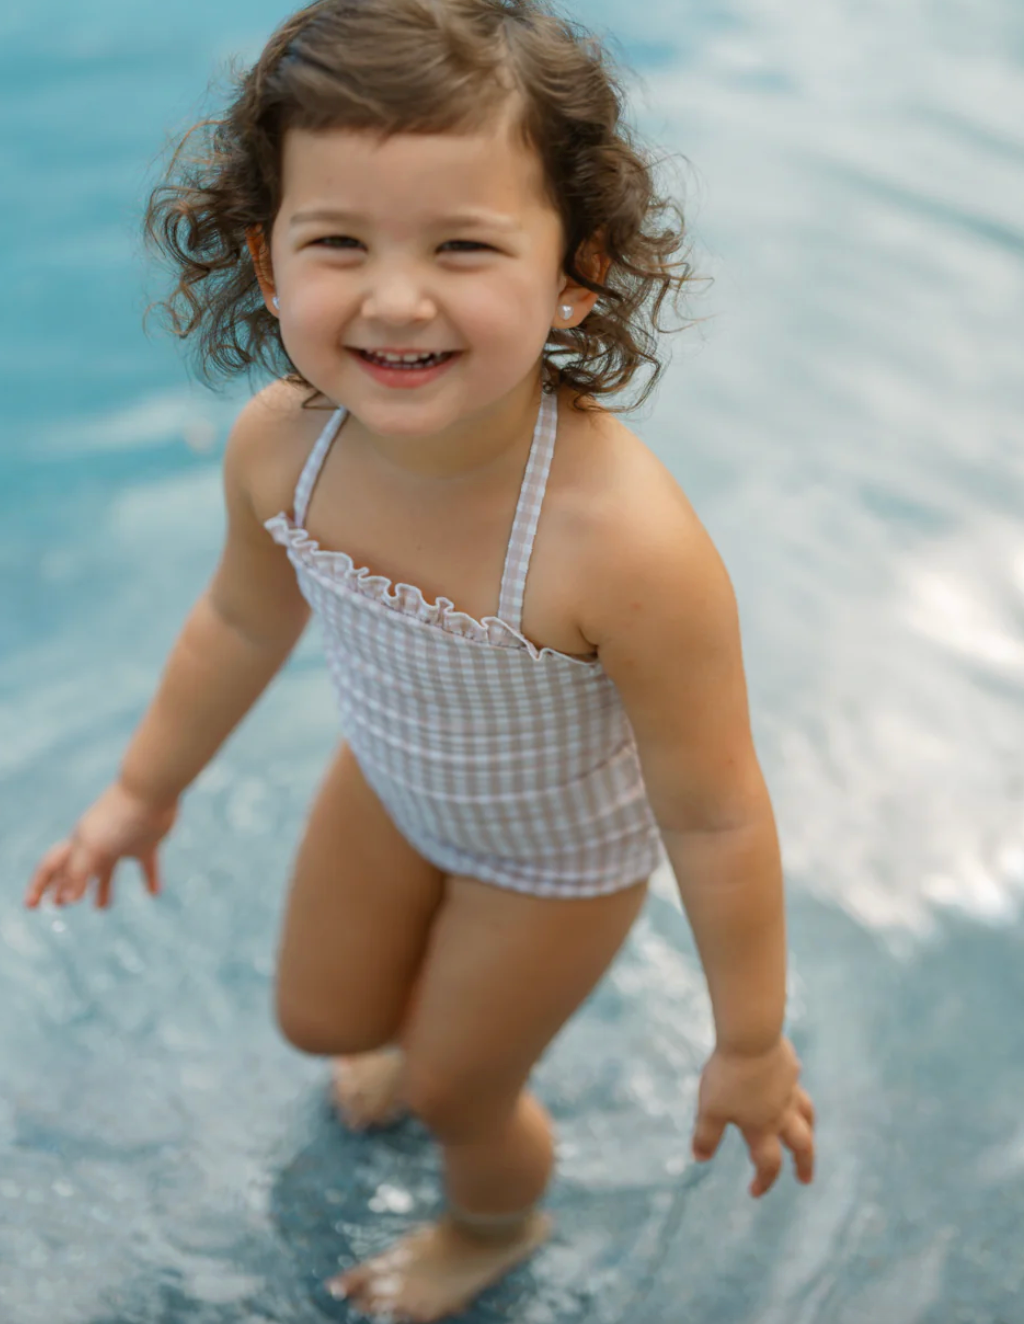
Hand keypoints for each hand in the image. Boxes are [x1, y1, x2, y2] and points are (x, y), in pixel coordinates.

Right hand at [24, 781, 177, 910]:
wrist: (150, 792)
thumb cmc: (118, 817)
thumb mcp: (93, 847)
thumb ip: (79, 873)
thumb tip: (68, 900)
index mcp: (79, 842)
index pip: (52, 867)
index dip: (40, 886)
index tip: (32, 906)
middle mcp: (97, 843)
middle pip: (77, 870)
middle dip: (66, 887)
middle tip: (61, 905)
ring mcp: (121, 842)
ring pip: (108, 869)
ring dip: (104, 888)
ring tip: (102, 907)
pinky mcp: (146, 842)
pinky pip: (146, 865)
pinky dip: (150, 878)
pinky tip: (154, 892)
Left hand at [692, 1036, 814, 1196]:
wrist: (751, 1038)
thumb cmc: (729, 1077)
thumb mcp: (710, 1109)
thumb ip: (706, 1136)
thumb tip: (700, 1159)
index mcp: (761, 1127)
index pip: (768, 1163)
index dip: (763, 1181)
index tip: (754, 1192)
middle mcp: (781, 1112)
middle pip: (801, 1145)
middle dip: (804, 1165)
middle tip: (805, 1180)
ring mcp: (789, 1088)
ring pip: (807, 1115)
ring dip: (809, 1129)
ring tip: (809, 1135)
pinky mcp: (789, 1066)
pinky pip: (796, 1084)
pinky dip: (796, 1092)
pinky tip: (790, 1086)